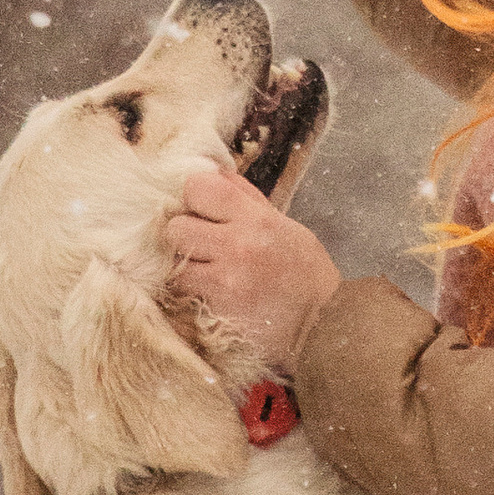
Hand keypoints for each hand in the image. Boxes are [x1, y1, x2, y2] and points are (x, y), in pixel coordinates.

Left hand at [166, 157, 341, 375]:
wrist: (320, 321)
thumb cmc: (303, 270)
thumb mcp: (283, 224)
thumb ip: (245, 198)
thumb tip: (214, 173)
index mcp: (255, 218)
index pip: (198, 187)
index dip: (194, 195)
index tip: (203, 207)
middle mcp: (237, 246)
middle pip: (176, 227)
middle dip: (184, 233)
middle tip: (200, 243)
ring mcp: (224, 281)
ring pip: (173, 264)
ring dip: (183, 266)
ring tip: (202, 269)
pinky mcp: (216, 309)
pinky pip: (183, 293)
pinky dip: (189, 291)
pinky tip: (206, 290)